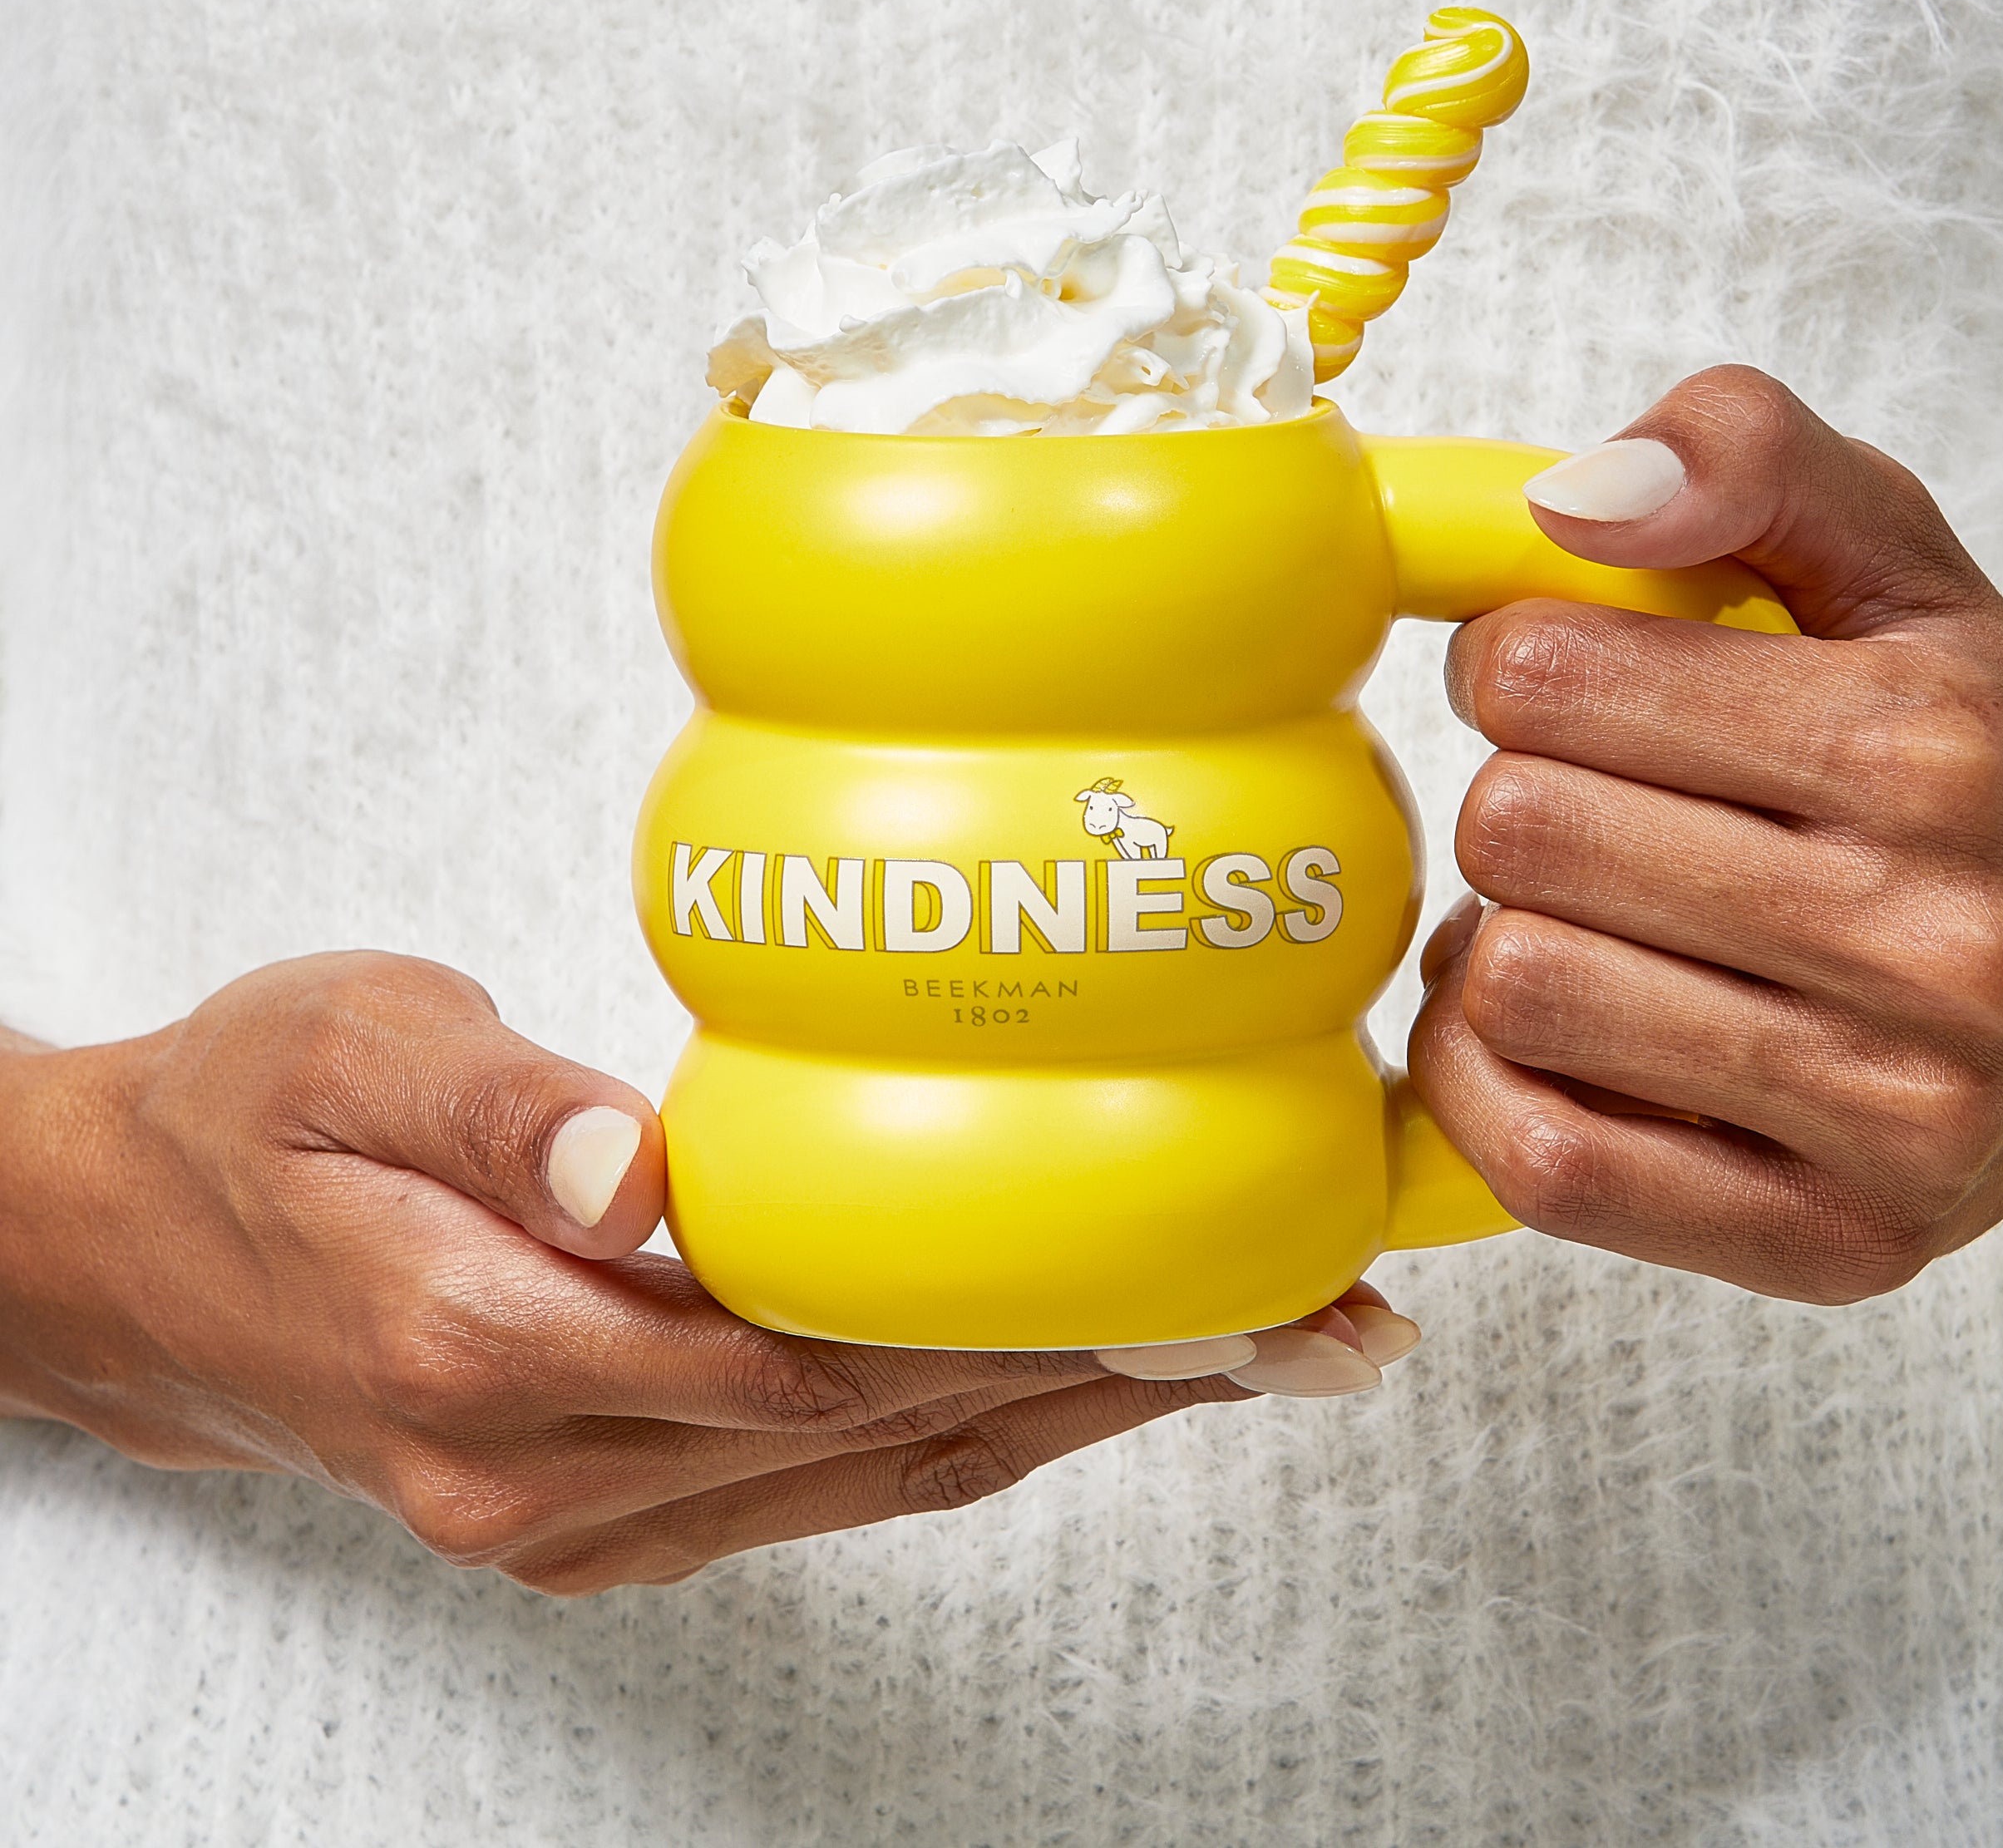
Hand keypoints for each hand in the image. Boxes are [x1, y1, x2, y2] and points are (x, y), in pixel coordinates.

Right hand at [0, 952, 1311, 1591]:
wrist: (132, 1256)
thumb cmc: (243, 1121)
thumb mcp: (343, 1049)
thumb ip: (492, 1103)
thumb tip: (632, 1161)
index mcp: (485, 1349)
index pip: (813, 1358)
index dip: (1023, 1326)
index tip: (1198, 1295)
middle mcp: (544, 1472)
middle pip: (882, 1436)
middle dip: (1113, 1382)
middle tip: (1306, 1332)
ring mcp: (574, 1515)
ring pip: (875, 1476)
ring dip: (1070, 1415)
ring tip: (1249, 1359)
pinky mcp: (598, 1507)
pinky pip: (824, 1479)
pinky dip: (964, 1430)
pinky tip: (1072, 1382)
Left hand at [1410, 366, 2002, 1302]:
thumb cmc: (1975, 772)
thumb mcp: (1894, 563)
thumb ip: (1745, 457)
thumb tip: (1576, 495)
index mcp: (1930, 746)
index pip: (1550, 676)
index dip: (1508, 665)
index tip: (1555, 684)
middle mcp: (1931, 937)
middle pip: (1517, 832)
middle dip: (1509, 804)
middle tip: (1576, 810)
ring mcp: (1888, 1112)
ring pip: (1515, 991)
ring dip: (1494, 944)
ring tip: (1578, 921)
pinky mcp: (1825, 1240)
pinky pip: (1540, 1162)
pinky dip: (1486, 1083)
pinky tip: (1549, 1028)